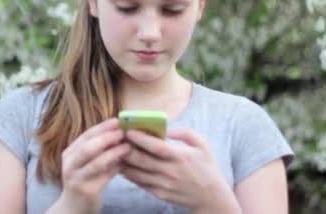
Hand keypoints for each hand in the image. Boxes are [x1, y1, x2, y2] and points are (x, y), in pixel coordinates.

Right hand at [56, 118, 130, 213]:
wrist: (73, 207)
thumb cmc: (83, 180)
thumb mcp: (85, 162)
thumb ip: (98, 150)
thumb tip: (119, 133)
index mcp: (69, 153)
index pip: (86, 135)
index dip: (102, 127)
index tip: (117, 121)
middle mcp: (70, 165)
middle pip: (88, 147)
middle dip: (107, 138)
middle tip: (123, 132)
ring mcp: (77, 179)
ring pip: (97, 163)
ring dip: (114, 153)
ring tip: (128, 147)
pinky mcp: (87, 191)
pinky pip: (104, 177)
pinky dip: (116, 168)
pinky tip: (125, 163)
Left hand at [119, 128, 239, 212]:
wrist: (211, 196)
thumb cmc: (207, 167)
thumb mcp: (202, 145)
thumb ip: (184, 133)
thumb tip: (166, 129)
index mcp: (181, 157)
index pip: (156, 147)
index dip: (140, 139)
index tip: (128, 131)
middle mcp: (171, 172)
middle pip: (143, 160)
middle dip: (126, 149)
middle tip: (116, 140)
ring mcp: (164, 184)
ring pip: (138, 174)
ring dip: (124, 163)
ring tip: (114, 153)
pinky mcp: (160, 194)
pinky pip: (141, 184)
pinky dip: (130, 175)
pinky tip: (123, 167)